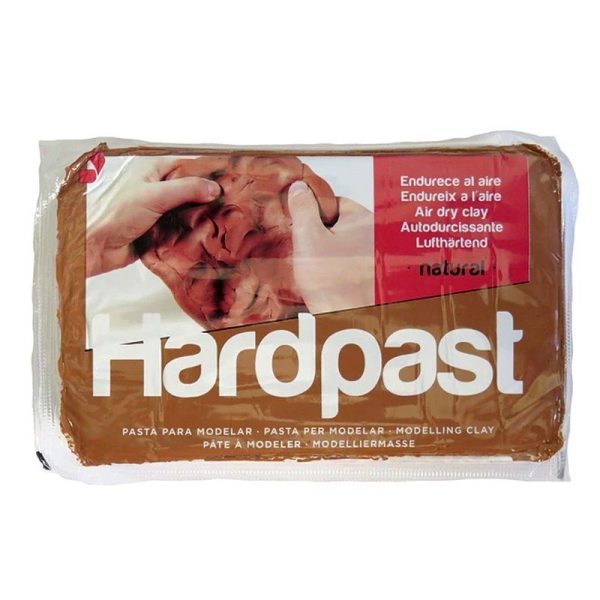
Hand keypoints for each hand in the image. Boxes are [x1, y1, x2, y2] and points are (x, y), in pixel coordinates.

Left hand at [86, 157, 220, 275]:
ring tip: (223, 220)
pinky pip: (179, 228)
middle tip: (229, 202)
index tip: (228, 180)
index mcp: (151, 170)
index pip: (186, 165)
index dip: (205, 172)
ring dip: (199, 216)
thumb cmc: (115, 215)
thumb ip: (186, 189)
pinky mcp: (157, 229)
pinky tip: (205, 235)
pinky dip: (190, 232)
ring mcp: (156, 209)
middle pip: (188, 188)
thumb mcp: (155, 195)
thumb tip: (214, 188)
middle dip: (206, 197)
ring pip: (185, 210)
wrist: (95, 247)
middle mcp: (154, 187)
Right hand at [287, 180, 373, 313]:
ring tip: (319, 270)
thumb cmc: (333, 283)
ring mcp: (377, 256)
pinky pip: (354, 264)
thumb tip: (299, 188)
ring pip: (347, 245)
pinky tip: (330, 281)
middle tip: (310, 252)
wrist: (349, 321)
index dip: (316, 214)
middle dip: (324, 235)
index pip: (336, 202)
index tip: (305, 228)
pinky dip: (342, 269)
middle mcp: (377, 235)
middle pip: (342, 224)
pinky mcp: (375, 276)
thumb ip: (303, 209)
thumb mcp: (308, 238)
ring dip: (332, 254)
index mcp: (363, 220)